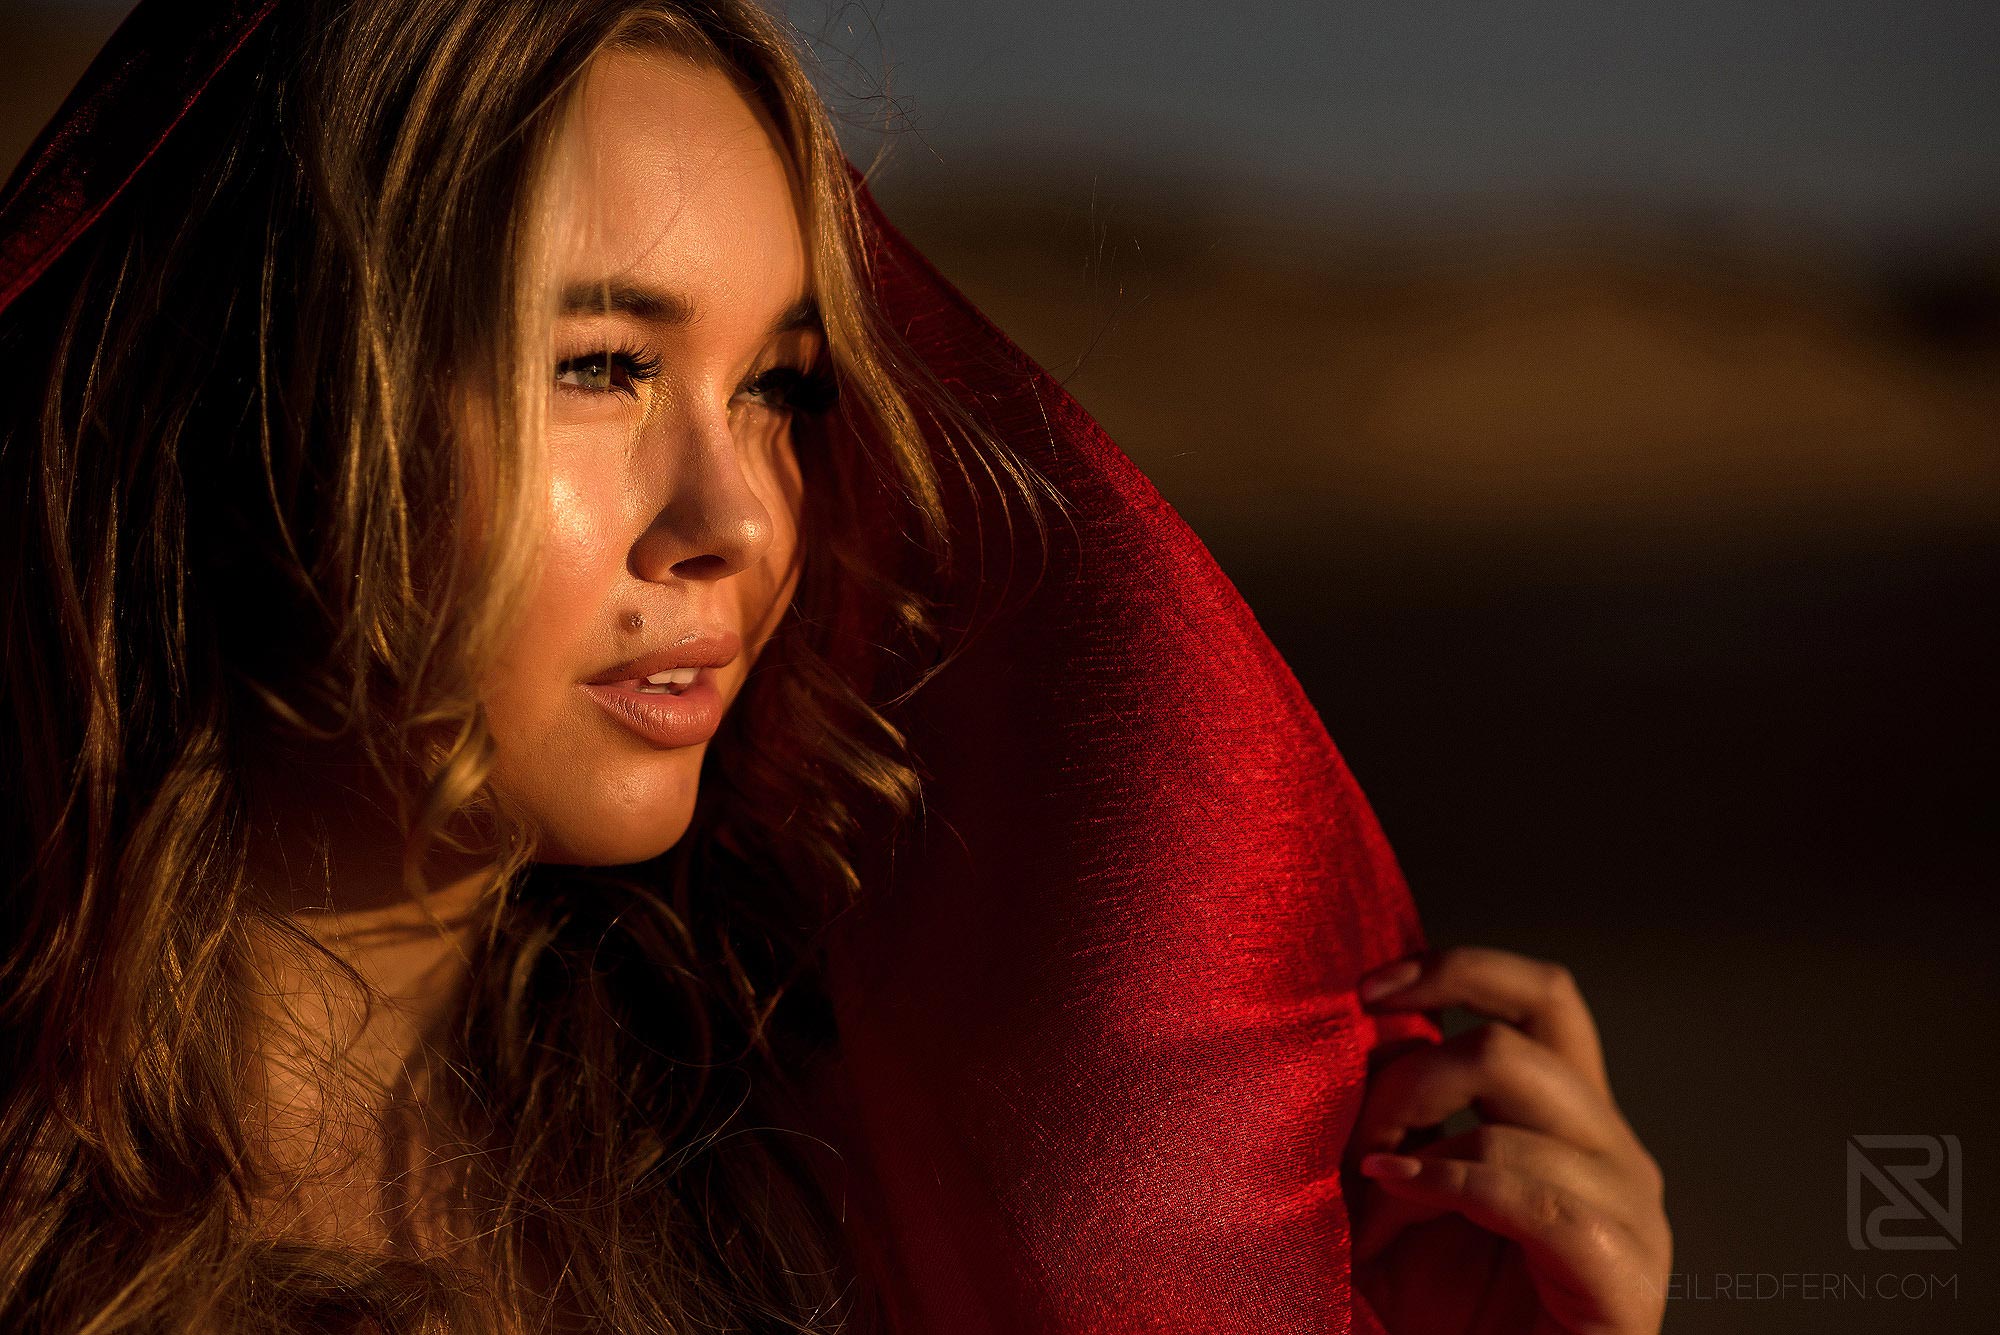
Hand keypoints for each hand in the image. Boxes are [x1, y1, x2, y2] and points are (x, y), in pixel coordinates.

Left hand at [1345, 946, 1669, 1334]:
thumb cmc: (1444, 1316)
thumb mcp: (1401, 1194)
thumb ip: (1398, 1115)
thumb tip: (1365, 1037)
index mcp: (1570, 1117)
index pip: (1540, 996)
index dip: (1454, 970)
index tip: (1365, 990)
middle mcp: (1610, 1147)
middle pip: (1521, 1032)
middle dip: (1415, 1066)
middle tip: (1360, 1127)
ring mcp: (1627, 1204)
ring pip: (1518, 1095)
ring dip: (1415, 1134)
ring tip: (1368, 1190)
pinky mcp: (1622, 1266)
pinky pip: (1527, 1188)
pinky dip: (1443, 1180)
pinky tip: (1393, 1190)